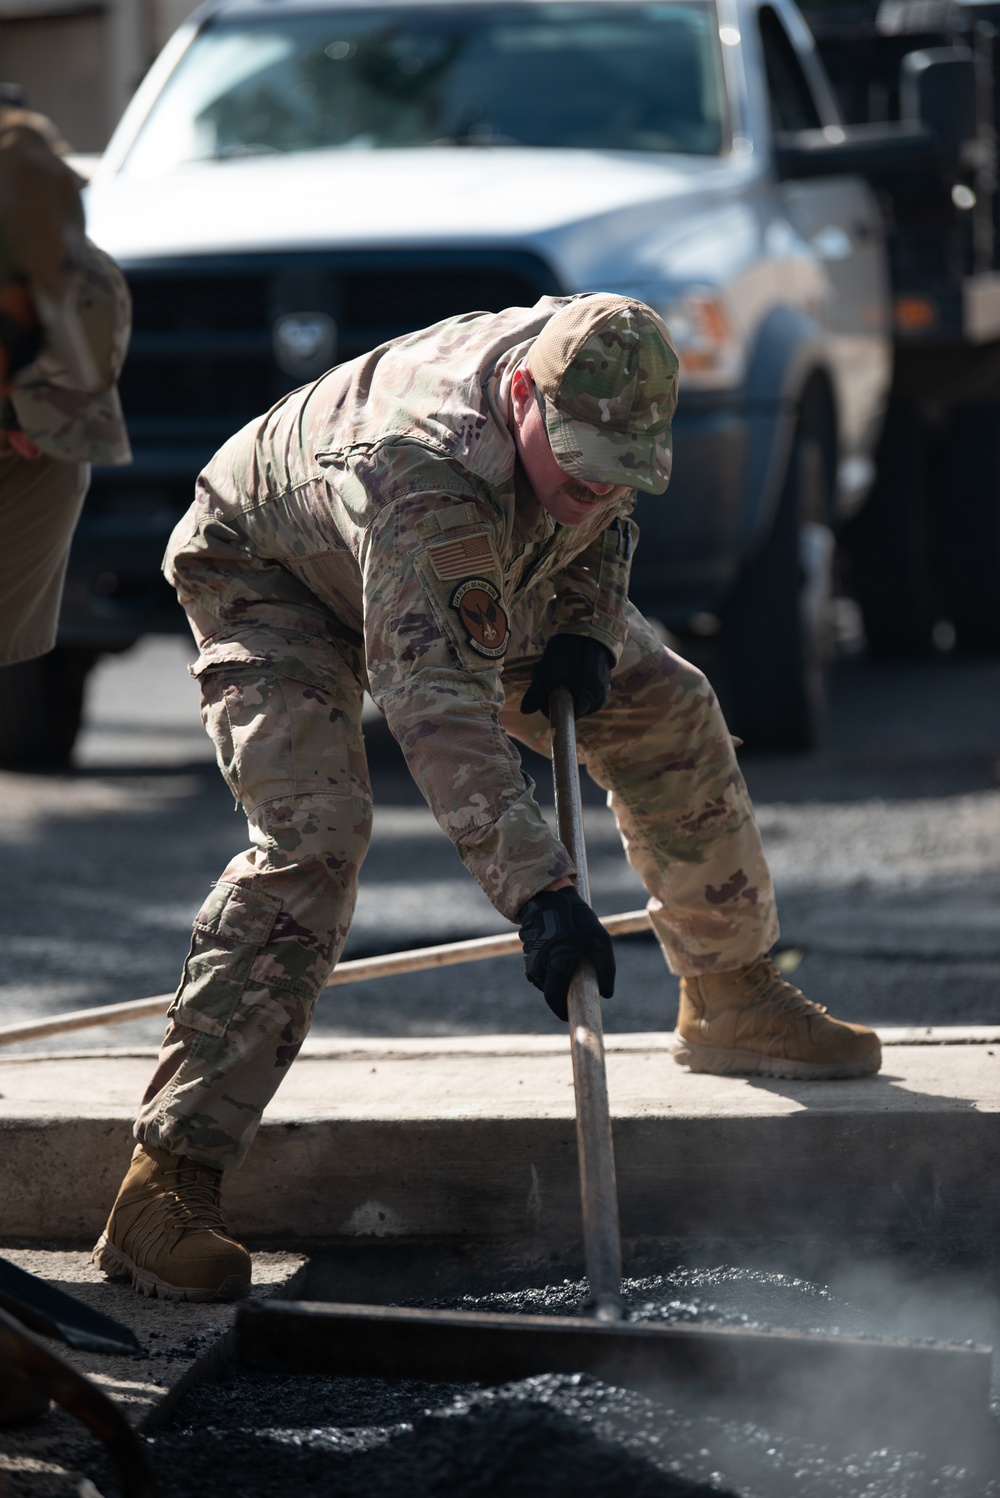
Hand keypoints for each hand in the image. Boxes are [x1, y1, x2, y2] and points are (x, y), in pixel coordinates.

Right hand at [517, 886, 614, 1021]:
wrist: (549, 896)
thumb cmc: (577, 918)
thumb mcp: (600, 941)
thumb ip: (606, 969)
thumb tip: (606, 993)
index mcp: (556, 964)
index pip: (554, 999)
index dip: (561, 1010)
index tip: (570, 1014)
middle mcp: (539, 965)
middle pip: (550, 989)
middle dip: (563, 989)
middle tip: (579, 977)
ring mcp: (530, 958)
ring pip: (544, 979)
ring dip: (556, 976)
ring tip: (571, 957)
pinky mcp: (527, 952)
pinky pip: (539, 968)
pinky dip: (550, 966)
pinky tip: (561, 950)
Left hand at [519, 634, 612, 719]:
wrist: (587, 625)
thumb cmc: (567, 651)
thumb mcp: (546, 673)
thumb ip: (536, 694)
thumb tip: (524, 711)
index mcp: (589, 698)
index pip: (566, 715)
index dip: (550, 706)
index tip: (542, 692)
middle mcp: (600, 696)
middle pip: (570, 705)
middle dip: (553, 693)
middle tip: (541, 673)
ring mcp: (603, 687)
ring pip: (575, 694)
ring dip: (560, 684)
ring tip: (549, 666)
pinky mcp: (602, 677)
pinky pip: (583, 686)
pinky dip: (571, 679)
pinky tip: (563, 664)